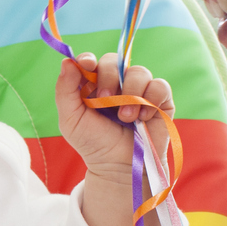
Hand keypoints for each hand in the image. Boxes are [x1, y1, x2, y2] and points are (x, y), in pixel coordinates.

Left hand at [57, 53, 171, 225]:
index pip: (92, 61)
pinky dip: (150, 99)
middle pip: (115, 61)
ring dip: (131, 93)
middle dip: (109, 77)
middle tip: (105, 98)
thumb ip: (65, 90)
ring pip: (139, 71)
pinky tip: (142, 117)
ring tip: (125, 117)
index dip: (88, 59)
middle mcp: (117, 83)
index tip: (87, 64)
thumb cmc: (93, 143)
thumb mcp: (71, 119)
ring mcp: (139, 90)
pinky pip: (160, 86)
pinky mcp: (160, 101)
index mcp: (93, 84)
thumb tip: (67, 61)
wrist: (118, 166)